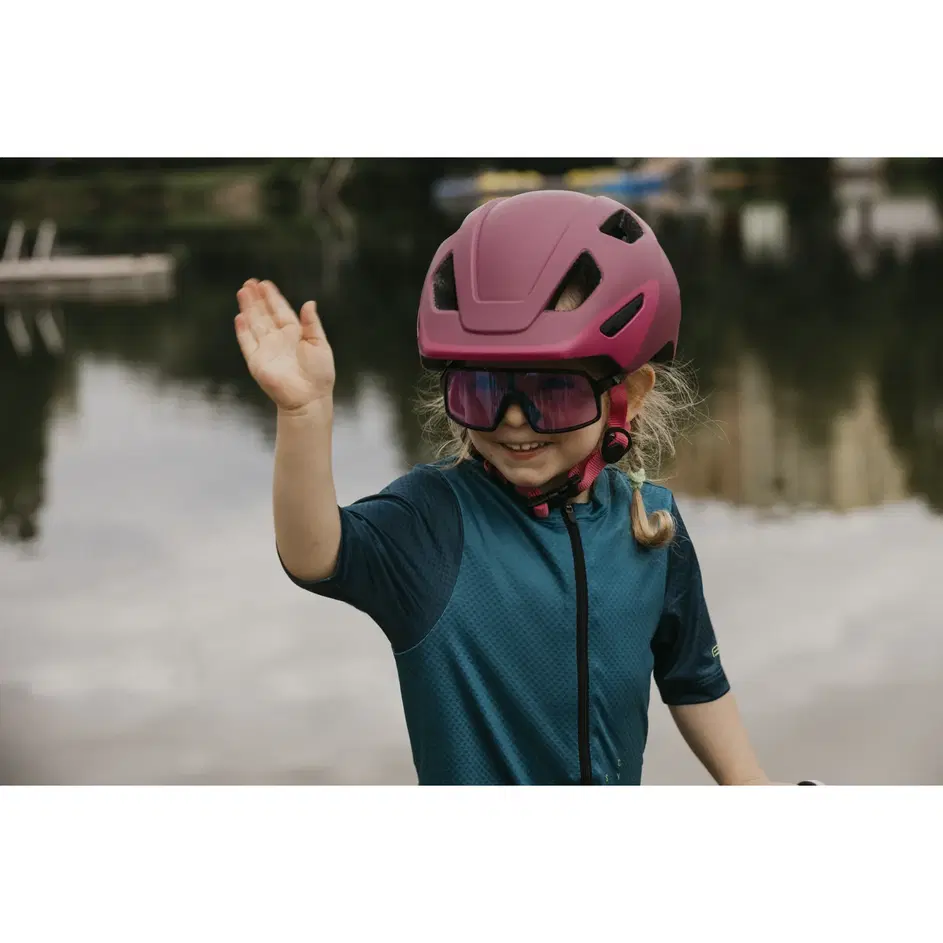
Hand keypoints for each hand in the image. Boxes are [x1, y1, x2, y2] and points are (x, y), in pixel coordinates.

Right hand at [234, 279, 334, 411]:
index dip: (272, 297)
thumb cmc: (320, 373)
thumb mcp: (319, 344)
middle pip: (264, 314)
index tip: (265, 284)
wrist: (310, 397)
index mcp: (294, 334)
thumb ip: (312, 323)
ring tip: (243, 291)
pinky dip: (243, 330)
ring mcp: (266, 349)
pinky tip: (240, 316)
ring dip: (248, 308)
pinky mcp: (257, 362)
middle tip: (249, 282)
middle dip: (257, 298)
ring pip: (254, 324)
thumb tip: (309, 303)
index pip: (280, 311)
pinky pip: (247, 343)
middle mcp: (278, 339)